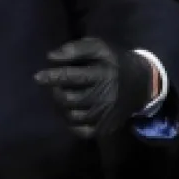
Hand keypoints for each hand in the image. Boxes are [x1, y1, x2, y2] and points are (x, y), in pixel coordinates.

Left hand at [34, 37, 154, 138]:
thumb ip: (75, 49)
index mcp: (104, 74)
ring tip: (62, 96)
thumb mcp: (99, 47)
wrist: (142, 83)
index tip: (37, 77)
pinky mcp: (107, 127)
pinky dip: (70, 123)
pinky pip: (81, 131)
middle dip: (55, 91)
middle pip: (69, 99)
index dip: (52, 77)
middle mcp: (106, 96)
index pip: (73, 77)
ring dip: (61, 107)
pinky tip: (70, 110)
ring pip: (72, 116)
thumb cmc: (113, 62)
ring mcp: (107, 114)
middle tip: (55, 86)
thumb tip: (51, 57)